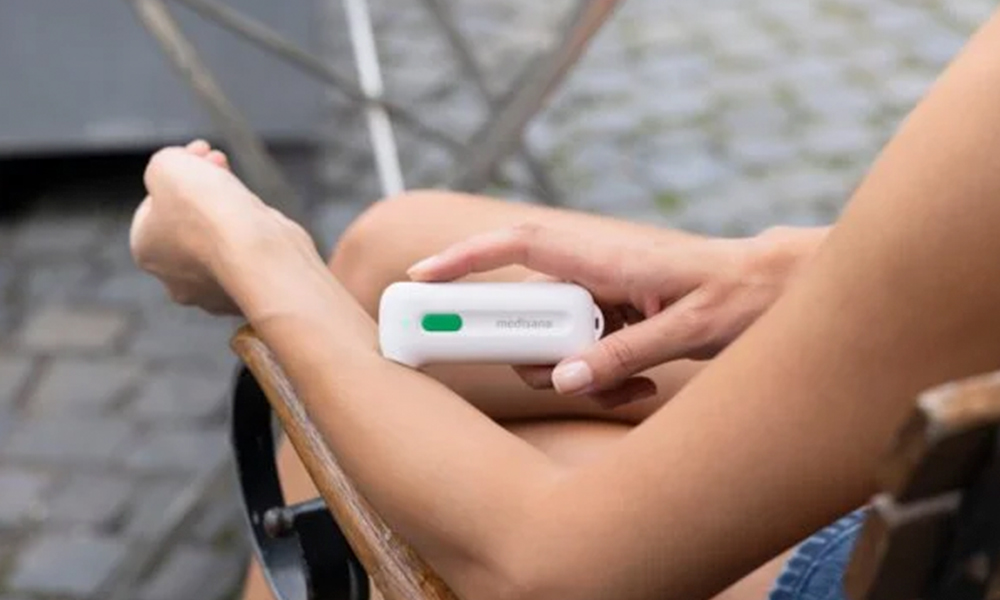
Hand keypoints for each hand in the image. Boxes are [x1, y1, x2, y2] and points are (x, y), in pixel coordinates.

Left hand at [130, 140, 311, 314]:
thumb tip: (177, 169)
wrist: (259, 252)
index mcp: (146, 252)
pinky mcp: (248, 292)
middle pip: (186, 221)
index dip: (179, 171)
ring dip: (226, 208)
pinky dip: (250, 235)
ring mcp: (213, 291)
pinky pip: (244, 256)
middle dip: (203, 187)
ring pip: (217, 240)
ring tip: (241, 187)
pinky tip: (259, 220)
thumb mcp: (168, 165)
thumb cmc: (208, 212)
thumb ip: (164, 164)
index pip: (155, 204)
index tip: (203, 149)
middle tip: (220, 159)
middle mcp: (175, 279)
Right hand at [408, 222, 823, 404]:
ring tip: (628, 390)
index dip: (465, 257)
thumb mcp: (690, 331)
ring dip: (575, 374)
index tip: (422, 277)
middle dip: (531, 353)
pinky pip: (587, 352)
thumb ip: (626, 355)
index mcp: (607, 259)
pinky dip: (602, 379)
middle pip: (528, 309)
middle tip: (560, 379)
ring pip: (557, 339)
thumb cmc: (745, 293)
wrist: (783, 287)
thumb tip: (565, 381)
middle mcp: (598, 273)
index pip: (519, 245)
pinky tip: (640, 389)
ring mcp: (608, 297)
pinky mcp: (620, 317)